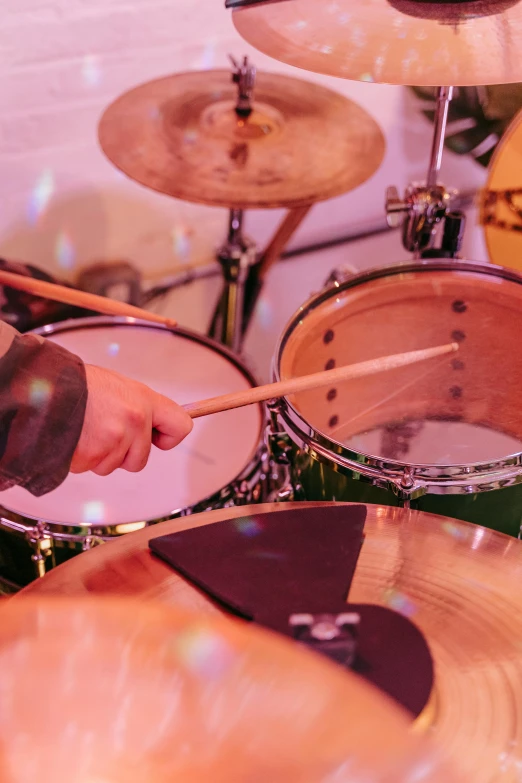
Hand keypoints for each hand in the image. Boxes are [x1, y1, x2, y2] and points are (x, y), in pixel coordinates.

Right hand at [70, 365, 192, 475]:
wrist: (44, 386)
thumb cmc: (78, 385)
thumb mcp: (116, 386)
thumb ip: (136, 407)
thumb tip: (150, 424)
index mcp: (144, 400)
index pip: (181, 426)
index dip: (169, 437)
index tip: (157, 438)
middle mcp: (135, 420)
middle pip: (141, 459)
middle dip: (123, 454)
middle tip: (103, 432)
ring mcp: (115, 439)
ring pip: (113, 466)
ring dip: (98, 455)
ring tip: (84, 429)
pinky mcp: (93, 455)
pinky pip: (90, 467)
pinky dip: (80, 458)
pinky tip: (73, 437)